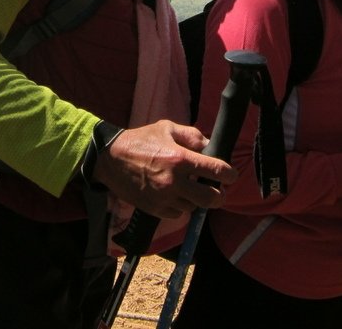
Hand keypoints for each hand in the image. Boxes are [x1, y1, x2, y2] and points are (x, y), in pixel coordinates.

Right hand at [92, 119, 238, 218]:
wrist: (110, 160)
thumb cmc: (140, 140)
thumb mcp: (167, 128)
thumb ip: (192, 135)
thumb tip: (210, 146)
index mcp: (180, 158)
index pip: (215, 170)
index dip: (229, 174)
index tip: (231, 175)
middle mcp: (174, 181)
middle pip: (211, 199)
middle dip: (219, 195)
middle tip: (218, 190)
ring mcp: (164, 198)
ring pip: (194, 207)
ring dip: (197, 199)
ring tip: (191, 189)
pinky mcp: (154, 209)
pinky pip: (178, 214)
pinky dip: (181, 207)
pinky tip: (175, 195)